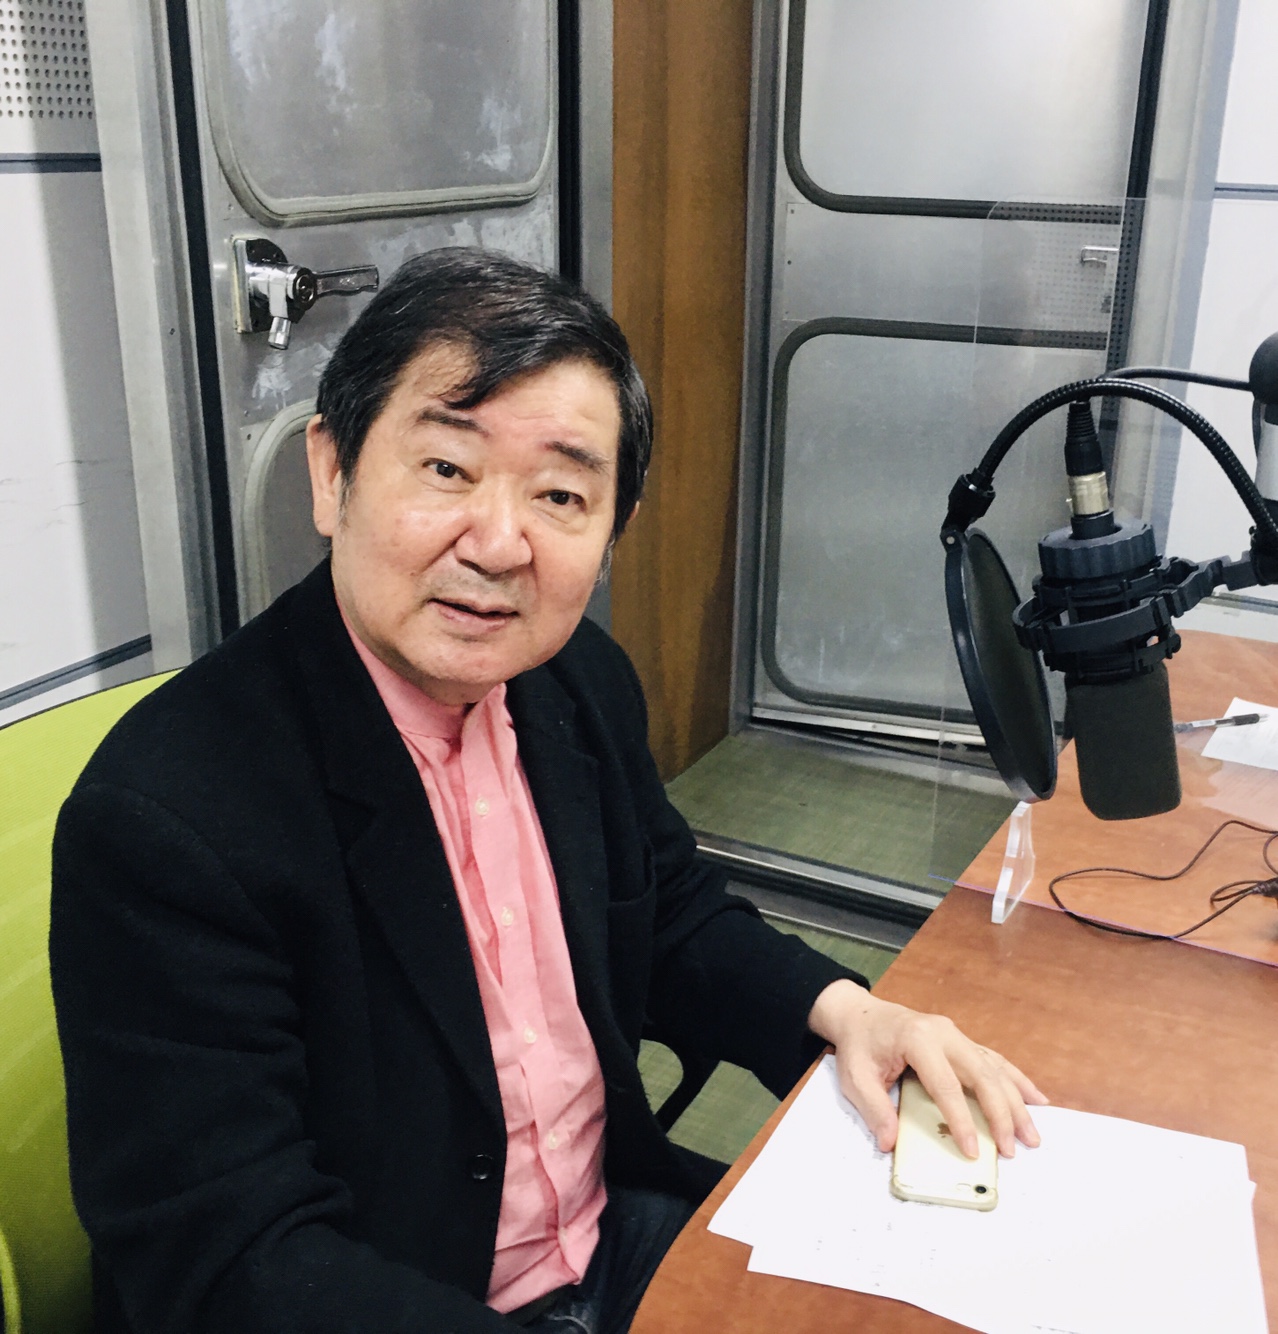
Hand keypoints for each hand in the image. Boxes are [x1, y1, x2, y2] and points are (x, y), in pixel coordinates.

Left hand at [807, 979, 1047, 1159]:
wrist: (860, 1014)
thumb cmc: (859, 1044)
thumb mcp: (855, 1076)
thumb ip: (874, 1108)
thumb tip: (890, 1142)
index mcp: (918, 1039)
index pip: (946, 1085)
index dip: (961, 1120)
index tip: (973, 1150)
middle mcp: (943, 1034)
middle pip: (982, 1075)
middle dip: (1001, 1114)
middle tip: (1013, 1149)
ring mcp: (956, 1035)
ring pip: (995, 1069)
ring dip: (1016, 1102)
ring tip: (1032, 1134)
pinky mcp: (962, 1041)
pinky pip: (994, 1061)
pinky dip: (1017, 1080)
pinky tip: (1036, 1099)